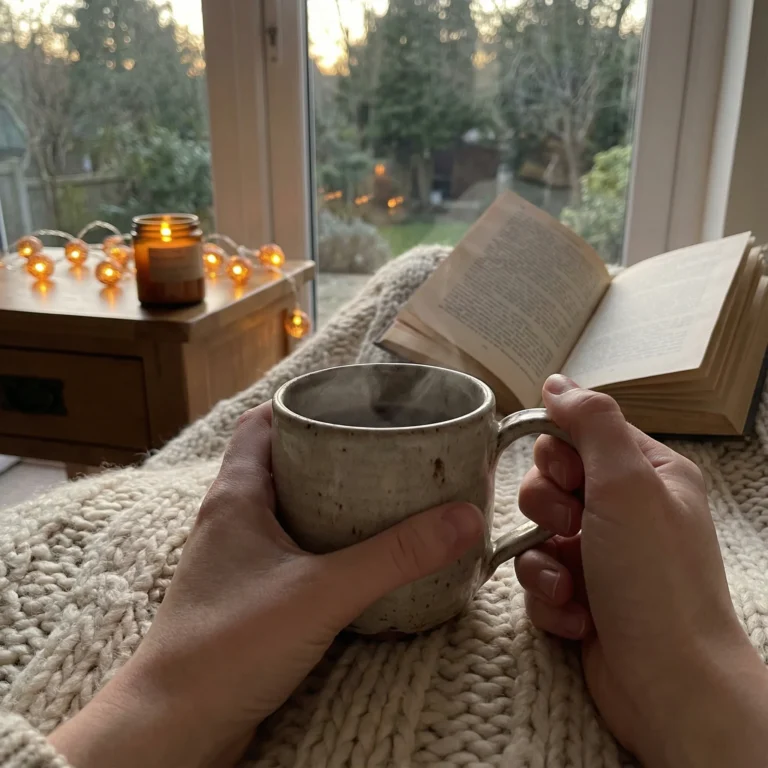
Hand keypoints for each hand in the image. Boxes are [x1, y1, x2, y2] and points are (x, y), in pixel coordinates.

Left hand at [49, 402, 483, 767]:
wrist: (176, 726)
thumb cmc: (228, 647)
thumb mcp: (322, 592)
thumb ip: (394, 556)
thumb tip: (464, 519)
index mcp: (236, 497)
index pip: (262, 424)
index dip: (301, 406)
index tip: (350, 403)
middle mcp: (232, 520)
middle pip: (281, 462)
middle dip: (329, 450)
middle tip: (382, 449)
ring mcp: (238, 559)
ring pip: (287, 508)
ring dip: (329, 498)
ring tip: (383, 495)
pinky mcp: (249, 595)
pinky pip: (291, 550)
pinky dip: (324, 542)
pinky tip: (359, 556)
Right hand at [516, 375, 767, 767]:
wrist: (669, 685)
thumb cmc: (657, 580)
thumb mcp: (627, 483)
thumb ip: (591, 422)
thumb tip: (557, 381)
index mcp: (646, 474)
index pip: (579, 433)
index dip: (557, 452)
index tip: (568, 477)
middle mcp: (624, 511)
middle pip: (548, 481)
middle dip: (545, 508)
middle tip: (570, 529)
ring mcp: (602, 555)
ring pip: (535, 532)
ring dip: (542, 560)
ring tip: (570, 585)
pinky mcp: (582, 595)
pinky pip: (538, 577)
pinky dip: (549, 597)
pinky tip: (576, 617)